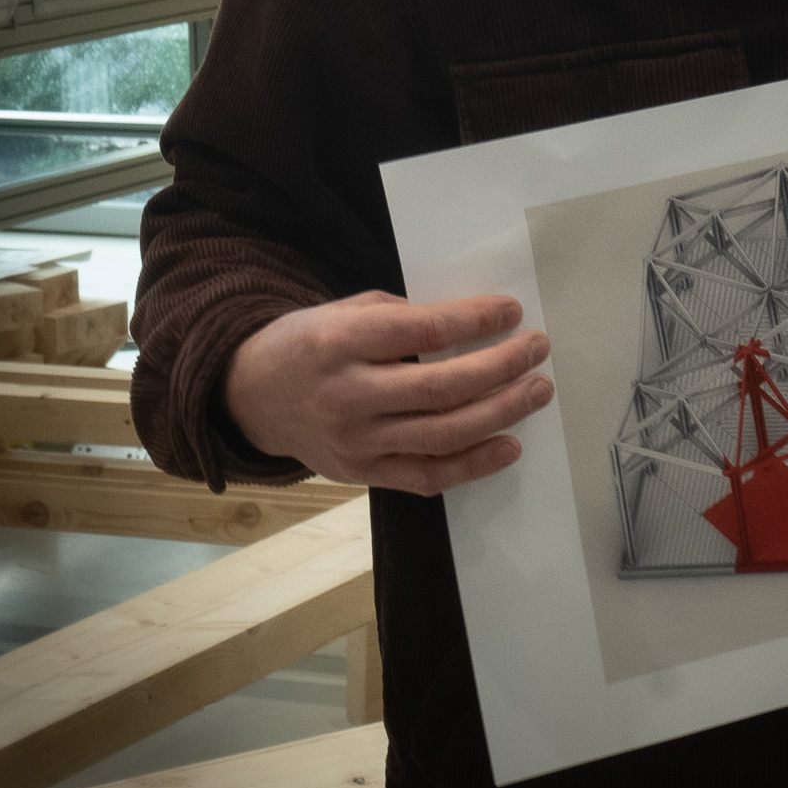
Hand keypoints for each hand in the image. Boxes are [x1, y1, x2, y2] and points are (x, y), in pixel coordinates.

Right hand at [225, 290, 552, 495]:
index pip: (424, 331)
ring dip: (501, 413)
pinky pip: (426, 476)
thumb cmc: (308, 344)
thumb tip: (472, 323)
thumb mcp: (344, 310)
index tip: (513, 311)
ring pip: (443, 435)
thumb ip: (402, 317)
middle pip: (442, 388)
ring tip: (537, 391)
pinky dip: (473, 465)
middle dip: (501, 367)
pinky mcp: (362, 474)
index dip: (475, 321)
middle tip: (538, 349)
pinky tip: (508, 446)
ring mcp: (356, 442)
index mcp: (341, 342)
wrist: (249, 397)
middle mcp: (349, 395)